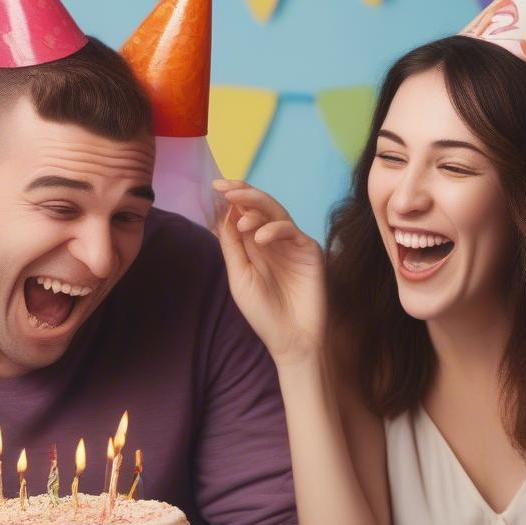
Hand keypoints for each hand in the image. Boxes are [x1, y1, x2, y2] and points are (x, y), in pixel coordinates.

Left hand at [214, 179, 325, 366]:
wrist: (290, 339)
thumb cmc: (263, 312)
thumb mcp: (239, 276)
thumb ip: (232, 245)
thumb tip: (223, 212)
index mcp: (253, 245)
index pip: (242, 212)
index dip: (231, 197)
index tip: (216, 185)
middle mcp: (273, 239)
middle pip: (260, 206)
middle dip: (243, 194)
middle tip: (226, 187)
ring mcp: (292, 243)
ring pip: (276, 212)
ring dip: (257, 209)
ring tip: (241, 221)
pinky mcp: (309, 251)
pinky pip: (292, 231)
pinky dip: (275, 230)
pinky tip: (261, 239)